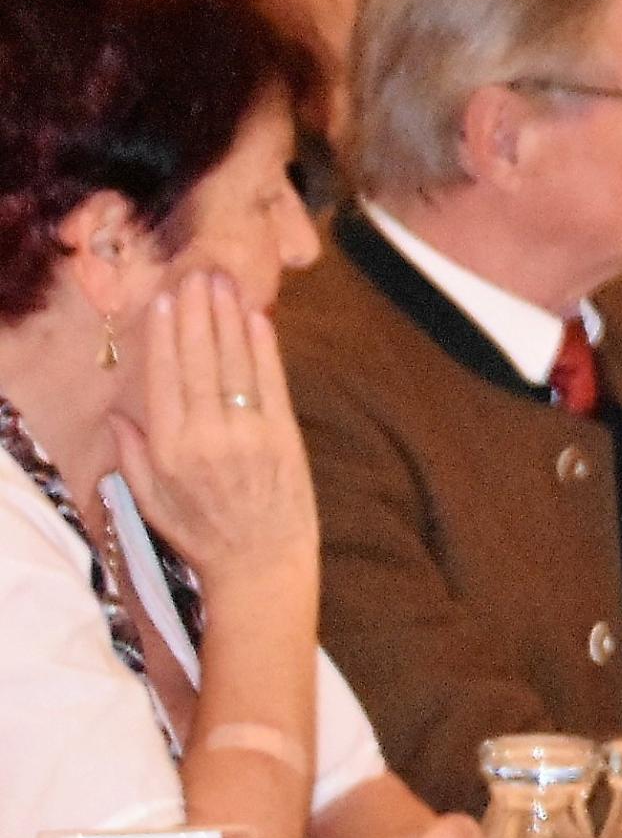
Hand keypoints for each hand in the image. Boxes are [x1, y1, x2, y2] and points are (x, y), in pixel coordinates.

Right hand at [105, 272, 316, 589]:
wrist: (262, 561)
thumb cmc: (202, 533)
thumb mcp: (150, 501)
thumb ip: (132, 455)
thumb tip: (120, 412)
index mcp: (170, 450)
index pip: (165, 380)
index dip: (163, 337)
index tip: (162, 301)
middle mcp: (208, 437)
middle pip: (199, 362)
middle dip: (195, 315)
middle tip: (193, 275)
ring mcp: (249, 434)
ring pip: (235, 364)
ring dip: (227, 319)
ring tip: (221, 283)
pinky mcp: (284, 435)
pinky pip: (272, 382)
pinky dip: (264, 348)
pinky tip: (256, 318)